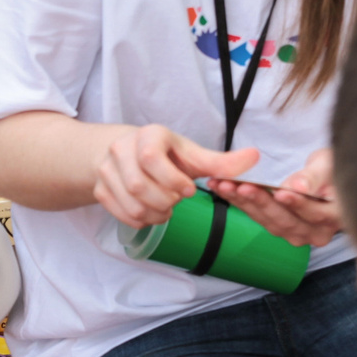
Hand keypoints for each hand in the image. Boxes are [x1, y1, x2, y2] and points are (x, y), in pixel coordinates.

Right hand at [95, 125, 255, 228]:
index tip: (188, 191)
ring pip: (130, 203)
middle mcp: (122, 149)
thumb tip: (255, 157)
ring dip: (154, 214)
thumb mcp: (193, 156)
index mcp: (148, 136)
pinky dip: (141, 220)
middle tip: (176, 201)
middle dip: (164, 201)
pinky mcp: (100, 189)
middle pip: (139, 186)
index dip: (172, 181)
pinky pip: (121, 214)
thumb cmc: (167, 155)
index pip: (151, 158)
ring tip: (166, 208)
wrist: (127, 154)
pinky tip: (151, 213)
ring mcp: (107, 170)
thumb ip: (222, 163)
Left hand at [205, 147, 343, 248]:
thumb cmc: (331, 168)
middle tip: (242, 187)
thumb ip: (314, 177)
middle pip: (287, 220)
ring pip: (268, 220)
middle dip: (262, 202)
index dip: (296, 203)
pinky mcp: (278, 227)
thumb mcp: (328, 165)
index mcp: (335, 217)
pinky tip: (223, 188)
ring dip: (245, 202)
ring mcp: (296, 233)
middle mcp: (316, 232)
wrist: (325, 177)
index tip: (279, 192)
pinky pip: (257, 216)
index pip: (314, 213)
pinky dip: (239, 201)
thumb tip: (298, 187)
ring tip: (226, 185)